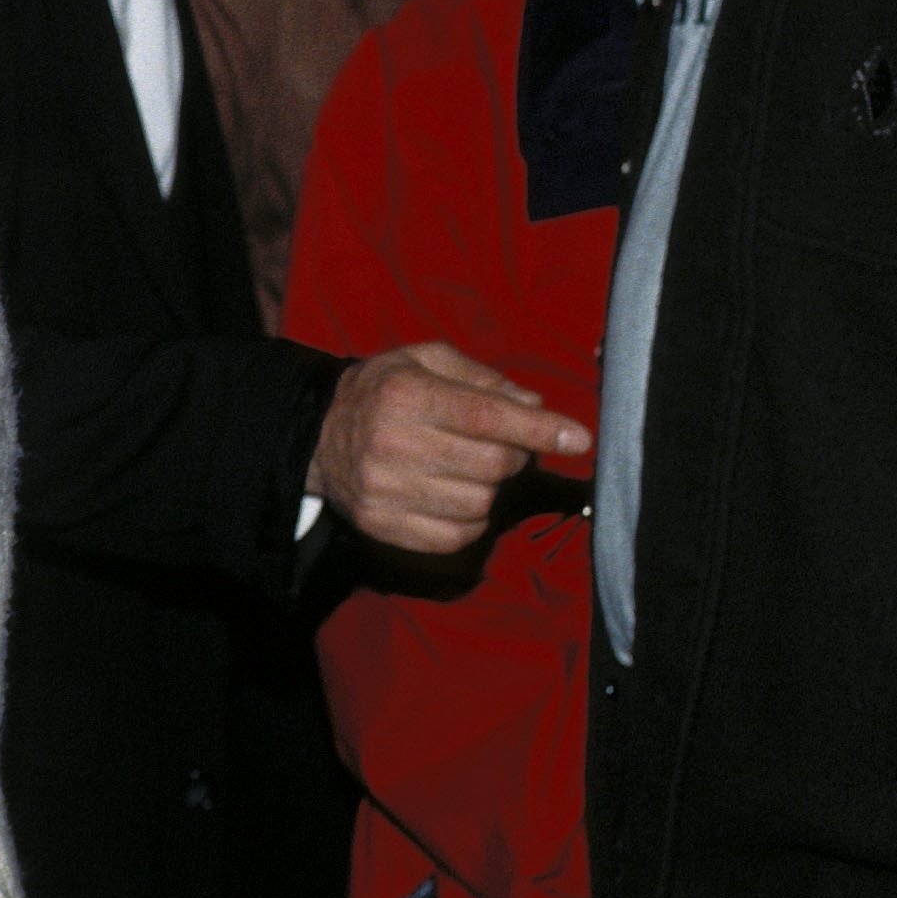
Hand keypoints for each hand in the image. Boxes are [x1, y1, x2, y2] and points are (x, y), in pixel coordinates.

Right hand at [309, 341, 590, 556]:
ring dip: (490, 489)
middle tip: (502, 446)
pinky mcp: (383, 525)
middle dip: (514, 457)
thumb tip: (536, 408)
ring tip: (468, 470)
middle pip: (492, 465)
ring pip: (479, 504)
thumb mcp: (424, 360)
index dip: (540, 430)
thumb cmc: (383, 390)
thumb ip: (482, 379)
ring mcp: (386, 489)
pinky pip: (457, 536)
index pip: (488, 417)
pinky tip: (453, 496)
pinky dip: (470, 520)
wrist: (317, 435)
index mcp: (406, 394)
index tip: (579, 439)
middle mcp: (393, 442)